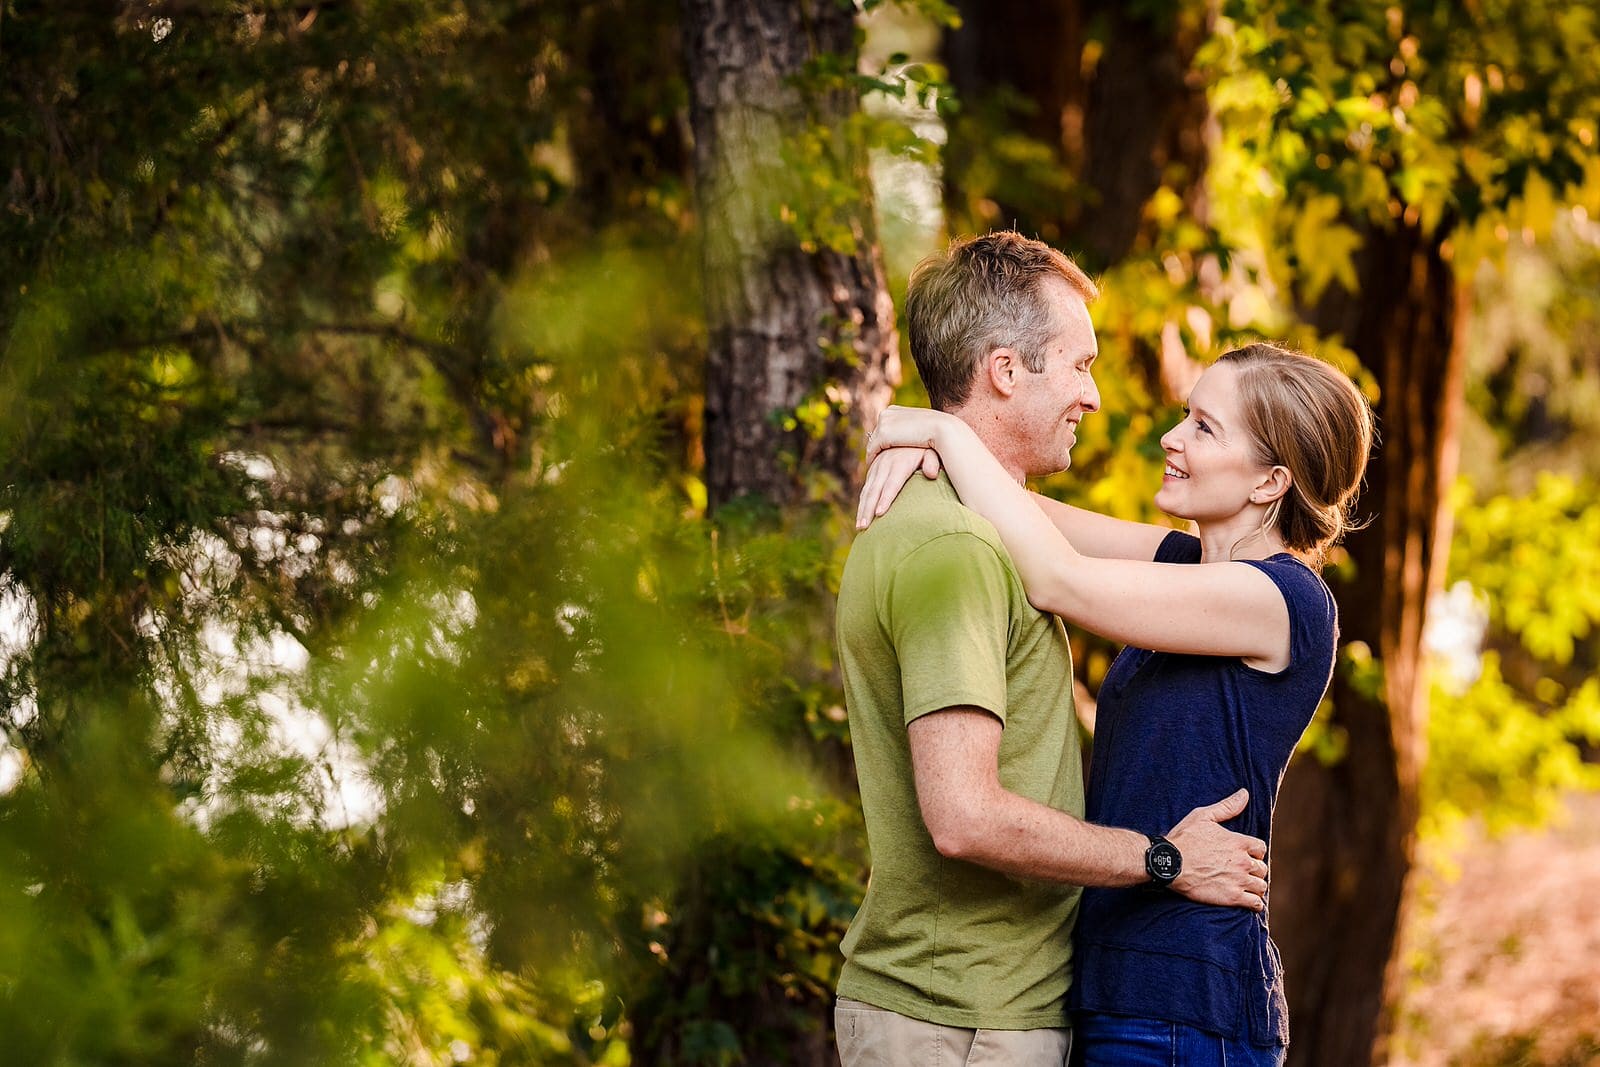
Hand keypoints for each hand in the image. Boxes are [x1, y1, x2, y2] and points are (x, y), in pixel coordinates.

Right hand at [857, 446, 940, 528]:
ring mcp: (877, 466)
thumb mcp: (932, 449)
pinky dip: (863, 501)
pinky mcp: (874, 468)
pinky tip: (862, 515)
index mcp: (900, 462)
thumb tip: (932, 474)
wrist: (912, 429)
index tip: (880, 514)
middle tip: (863, 527)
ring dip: (862, 509)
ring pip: (867, 490)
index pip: (892, 484)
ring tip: (860, 527)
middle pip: (875, 490)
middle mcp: (885, 464)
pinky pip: (867, 487)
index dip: (885, 498)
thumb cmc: (926, 445)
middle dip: (868, 509)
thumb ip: (932, 461)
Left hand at [864, 405, 952, 464]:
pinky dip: (872, 458)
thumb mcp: (922, 428)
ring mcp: (884, 423)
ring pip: (873, 442)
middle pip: (876, 433)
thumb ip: (911, 430)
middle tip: (876, 460)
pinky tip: (874, 467)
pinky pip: (873, 450)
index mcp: (894, 410)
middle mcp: (887, 413)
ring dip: (873, 453)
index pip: (883, 425)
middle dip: (876, 445)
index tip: (883, 450)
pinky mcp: (883, 435)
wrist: (943, 430)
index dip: (883, 439)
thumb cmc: (938, 432)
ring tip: (875, 466)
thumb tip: (907, 436)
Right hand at [1164, 789, 1268, 910]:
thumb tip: (1245, 794)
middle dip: (1254, 870)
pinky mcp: (1232, 897)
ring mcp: (1239, 880)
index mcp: (1239, 842)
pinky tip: (1248, 901)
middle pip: (1262, 868)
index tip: (1245, 855)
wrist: (1169, 863)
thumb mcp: (1203, 816)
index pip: (1261, 848)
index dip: (1254, 852)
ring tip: (1245, 887)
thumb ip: (1227, 806)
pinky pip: (1255, 903)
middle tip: (1242, 872)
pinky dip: (1254, 903)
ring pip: (1261, 886)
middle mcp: (1243, 861)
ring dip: (1255, 887)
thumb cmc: (1184, 838)